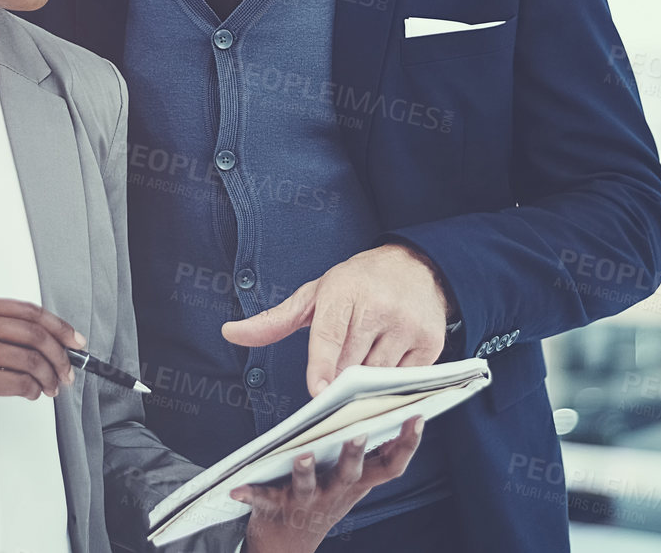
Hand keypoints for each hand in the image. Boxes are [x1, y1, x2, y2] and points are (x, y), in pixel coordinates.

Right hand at [0, 296, 83, 435]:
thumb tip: (42, 341)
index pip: (29, 311)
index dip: (58, 326)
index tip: (74, 340)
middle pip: (36, 333)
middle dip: (60, 354)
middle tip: (69, 370)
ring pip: (32, 359)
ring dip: (49, 376)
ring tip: (51, 387)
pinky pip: (20, 382)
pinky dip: (34, 390)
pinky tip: (32, 394)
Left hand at [221, 244, 453, 396]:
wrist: (416, 266)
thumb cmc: (358, 284)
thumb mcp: (315, 294)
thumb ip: (274, 320)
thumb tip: (230, 332)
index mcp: (344, 292)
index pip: (330, 336)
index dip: (322, 366)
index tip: (317, 393)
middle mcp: (380, 307)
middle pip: (351, 365)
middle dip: (338, 382)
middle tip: (329, 392)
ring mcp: (408, 326)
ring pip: (378, 378)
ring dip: (364, 387)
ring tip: (357, 378)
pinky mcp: (431, 343)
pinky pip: (404, 380)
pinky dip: (390, 386)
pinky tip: (383, 374)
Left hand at [234, 417, 422, 552]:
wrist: (287, 546)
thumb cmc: (321, 499)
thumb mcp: (350, 481)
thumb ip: (367, 454)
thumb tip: (389, 410)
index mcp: (356, 483)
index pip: (390, 465)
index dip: (407, 443)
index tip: (417, 416)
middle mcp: (336, 494)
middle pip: (350, 474)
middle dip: (354, 454)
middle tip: (358, 432)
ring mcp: (307, 503)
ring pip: (309, 487)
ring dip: (306, 472)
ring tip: (303, 456)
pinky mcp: (276, 509)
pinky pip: (262, 501)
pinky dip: (250, 494)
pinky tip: (236, 488)